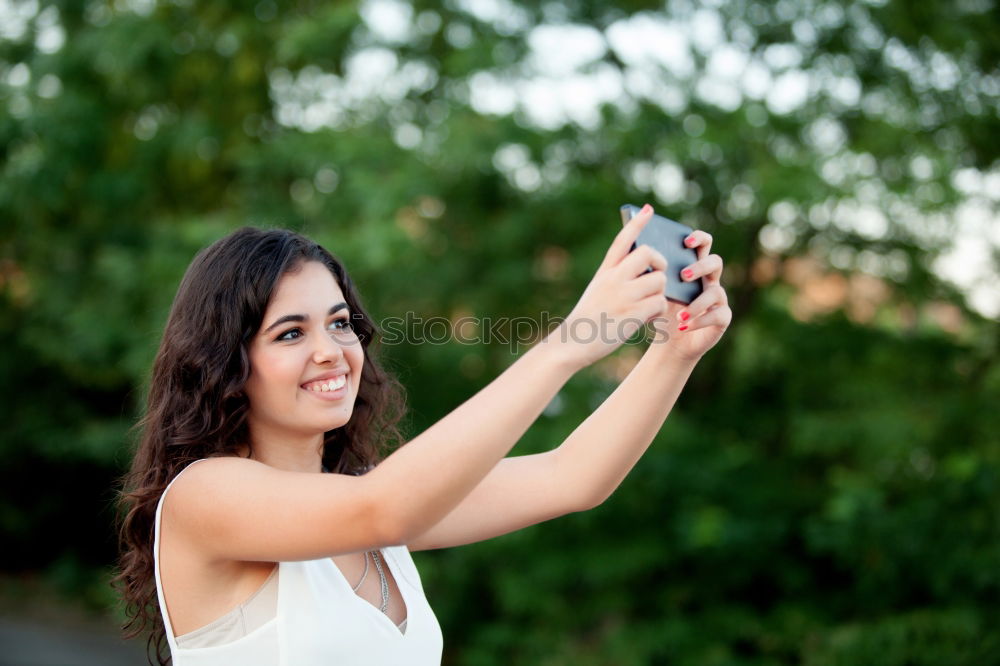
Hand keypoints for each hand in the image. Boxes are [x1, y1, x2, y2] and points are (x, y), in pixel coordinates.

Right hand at [548, 204, 668, 369]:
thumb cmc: (588, 320)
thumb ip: (618, 279)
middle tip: (657, 276)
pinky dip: (657, 312)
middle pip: (649, 254)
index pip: (623, 240)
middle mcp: (613, 279)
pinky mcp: (631, 314)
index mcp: (605, 272)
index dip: (637, 223)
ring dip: (659, 293)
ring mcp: (623, 295)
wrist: (572, 343)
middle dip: (660, 264)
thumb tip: (650, 272)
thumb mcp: (598, 291)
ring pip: (659, 281)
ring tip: (648, 306)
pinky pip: (659, 303)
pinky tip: (647, 320)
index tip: (648, 209)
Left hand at [649, 229, 731, 360]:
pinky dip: (699, 320)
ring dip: (697, 302)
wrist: (670, 342)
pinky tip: (683, 326)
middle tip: (682, 276)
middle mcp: (710, 280)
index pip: (703, 244)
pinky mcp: (722, 317)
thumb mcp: (655, 292)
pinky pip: (717, 315)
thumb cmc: (662, 312)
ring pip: (716, 292)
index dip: (699, 238)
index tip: (686, 241)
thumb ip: (653, 274)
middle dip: (700, 267)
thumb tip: (637, 254)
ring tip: (680, 315)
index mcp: (694, 268)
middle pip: (715, 262)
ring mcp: (719, 299)